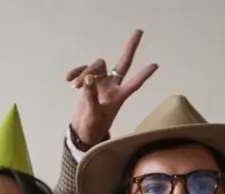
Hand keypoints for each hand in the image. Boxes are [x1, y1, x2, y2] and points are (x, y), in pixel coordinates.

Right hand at [64, 29, 157, 145]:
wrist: (82, 132)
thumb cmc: (93, 127)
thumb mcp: (93, 115)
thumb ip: (91, 97)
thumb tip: (89, 79)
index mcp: (118, 97)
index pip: (134, 84)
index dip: (143, 75)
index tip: (155, 65)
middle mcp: (112, 86)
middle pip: (123, 63)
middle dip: (130, 48)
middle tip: (139, 31)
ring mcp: (101, 83)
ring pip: (98, 66)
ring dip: (87, 72)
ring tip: (77, 85)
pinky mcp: (89, 82)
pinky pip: (84, 71)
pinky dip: (77, 73)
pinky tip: (68, 79)